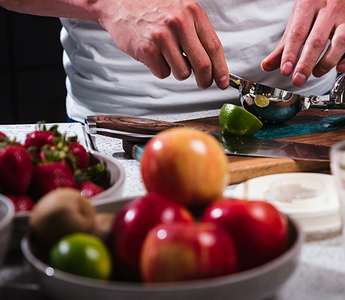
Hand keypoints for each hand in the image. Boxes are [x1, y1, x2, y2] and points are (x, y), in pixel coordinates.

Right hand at [96, 0, 228, 89]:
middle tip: (203, 83)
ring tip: (167, 56)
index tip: (223, 81)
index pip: (214, 47)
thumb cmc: (151, 6)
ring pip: (182, 73)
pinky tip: (153, 55)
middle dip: (205, 80)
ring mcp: (162, 36)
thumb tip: (211, 63)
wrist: (119, 0)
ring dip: (177, 71)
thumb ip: (196, 32)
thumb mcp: (180, 10)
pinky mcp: (147, 49)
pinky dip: (159, 69)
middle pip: (202, 64)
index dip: (221, 69)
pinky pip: (163, 73)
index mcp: (192, 12)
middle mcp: (179, 23)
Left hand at [261, 0, 344, 87]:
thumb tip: (267, 65)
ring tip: (316, 73)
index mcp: (308, 6)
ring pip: (340, 40)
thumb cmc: (314, 8)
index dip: (290, 54)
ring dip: (327, 61)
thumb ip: (283, 46)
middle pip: (316, 40)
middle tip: (298, 80)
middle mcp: (328, 9)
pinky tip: (339, 67)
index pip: (297, 34)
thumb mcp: (296, 22)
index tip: (285, 70)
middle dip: (306, 63)